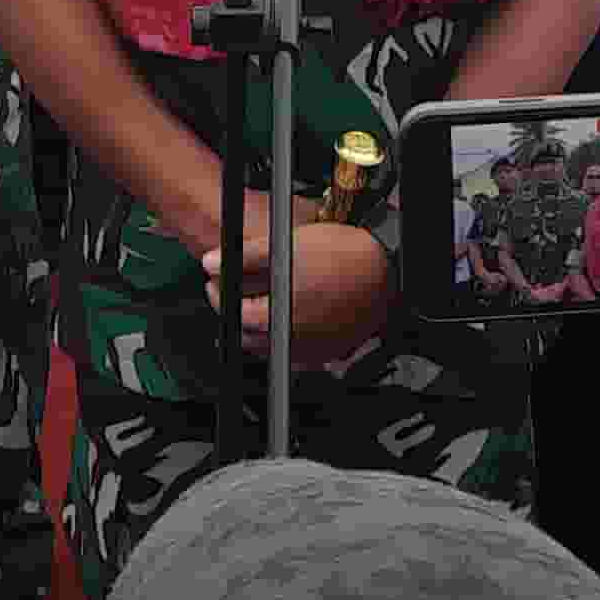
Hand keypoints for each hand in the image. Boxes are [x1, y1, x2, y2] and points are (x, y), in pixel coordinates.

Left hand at [199, 210, 392, 363]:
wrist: (387, 268)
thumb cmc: (344, 255)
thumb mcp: (285, 245)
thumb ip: (245, 255)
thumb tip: (213, 261)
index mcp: (276, 317)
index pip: (233, 313)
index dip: (220, 294)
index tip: (218, 282)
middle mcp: (293, 340)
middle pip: (250, 335)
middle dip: (237, 313)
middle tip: (234, 294)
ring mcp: (315, 349)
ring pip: (274, 347)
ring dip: (261, 328)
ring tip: (260, 306)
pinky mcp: (334, 351)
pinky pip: (301, 353)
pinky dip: (289, 339)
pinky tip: (293, 321)